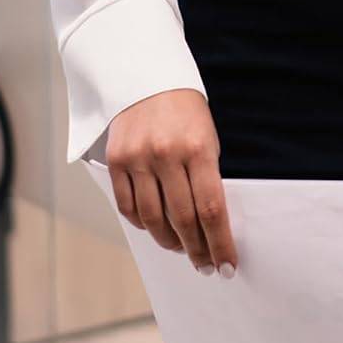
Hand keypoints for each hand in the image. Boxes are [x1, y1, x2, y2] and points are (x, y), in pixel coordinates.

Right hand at [105, 89, 238, 276]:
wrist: (147, 77)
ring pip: (153, 219)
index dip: (220, 242)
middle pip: (183, 219)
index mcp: (198, 147)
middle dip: (198, 249)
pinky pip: (128, 207)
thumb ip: (207, 174)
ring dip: (170, 242)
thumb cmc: (187, 110)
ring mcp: (137, 160)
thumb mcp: (208, 136)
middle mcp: (166, 155)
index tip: (227, 265)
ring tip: (183, 250)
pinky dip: (143, 225)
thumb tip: (211, 221)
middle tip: (206, 265)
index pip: (211, 208)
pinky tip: (156, 230)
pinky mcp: (115, 162)